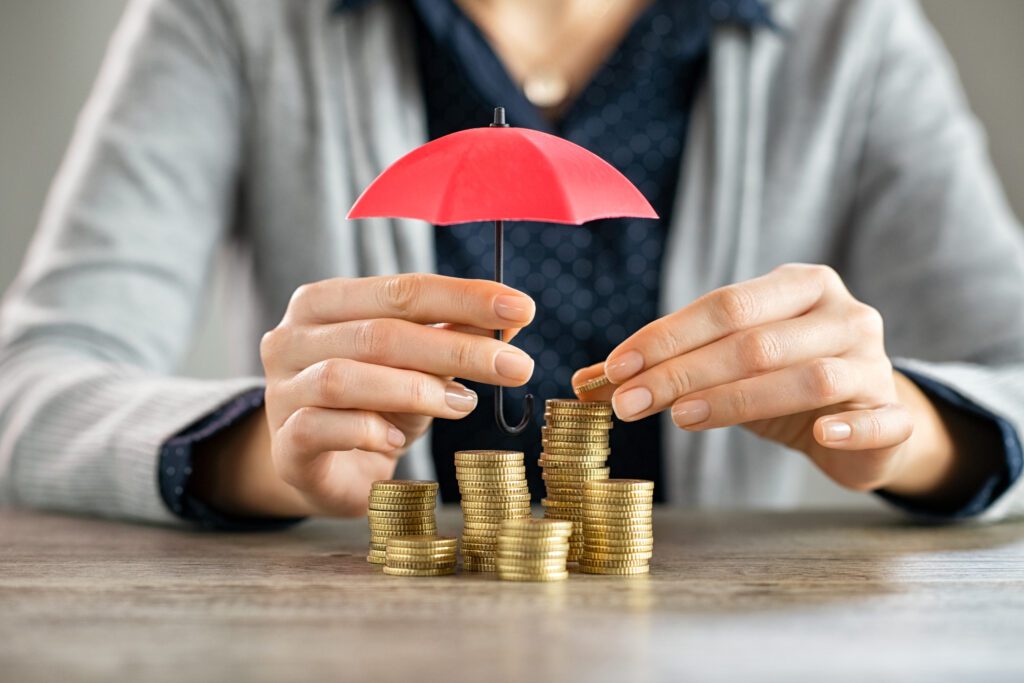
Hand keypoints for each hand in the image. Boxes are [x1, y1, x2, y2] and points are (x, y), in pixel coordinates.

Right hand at [194, 274, 534, 517]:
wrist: (323, 471)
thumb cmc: (373, 406)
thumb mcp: (417, 367)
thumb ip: (451, 337)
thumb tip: (512, 318)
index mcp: (324, 303)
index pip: (401, 290)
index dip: (463, 297)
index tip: (520, 309)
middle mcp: (292, 339)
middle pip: (380, 333)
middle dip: (456, 349)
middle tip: (517, 365)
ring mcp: (281, 392)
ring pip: (344, 377)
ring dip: (416, 389)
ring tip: (465, 405)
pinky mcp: (284, 445)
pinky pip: (322, 428)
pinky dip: (370, 431)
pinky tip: (401, 442)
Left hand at [573, 264, 986, 500]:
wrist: (863, 420)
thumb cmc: (781, 384)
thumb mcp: (723, 368)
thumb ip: (663, 369)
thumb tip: (584, 383)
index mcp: (800, 287)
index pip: (726, 305)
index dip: (667, 336)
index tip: (614, 367)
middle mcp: (843, 314)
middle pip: (755, 340)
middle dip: (683, 371)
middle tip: (628, 404)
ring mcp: (874, 362)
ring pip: (807, 376)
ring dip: (738, 398)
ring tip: (680, 418)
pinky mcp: (895, 414)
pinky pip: (878, 417)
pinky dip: (850, 424)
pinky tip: (819, 433)